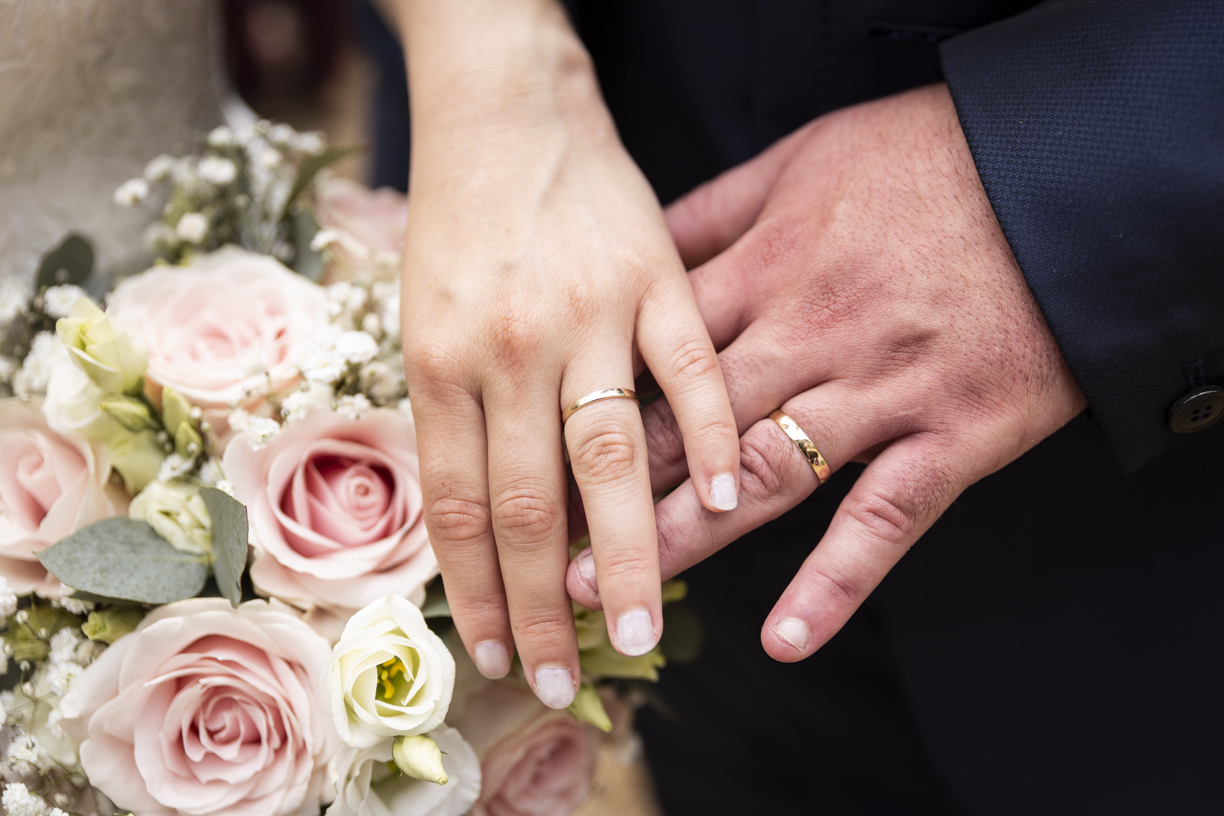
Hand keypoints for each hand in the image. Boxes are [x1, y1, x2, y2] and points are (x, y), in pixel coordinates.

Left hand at [394, 1, 739, 706]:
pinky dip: (706, 435)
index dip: (476, 590)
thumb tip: (466, 508)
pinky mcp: (656, 280)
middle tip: (563, 679)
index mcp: (443, 358)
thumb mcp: (426, 307)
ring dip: (623, 553)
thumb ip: (451, 406)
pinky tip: (720, 498)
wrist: (508, 103)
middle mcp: (512, 346)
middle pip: (526, 503)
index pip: (458, 505)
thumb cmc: (463, 211)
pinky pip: (689, 370)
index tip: (497, 652)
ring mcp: (589, 314)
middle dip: (544, 604)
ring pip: (607, 457)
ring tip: (638, 626)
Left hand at [567, 84, 1086, 661]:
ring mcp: (880, 393)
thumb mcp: (804, 158)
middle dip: (609, 492)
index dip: (590, 406)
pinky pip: (884, 520)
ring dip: (685, 543)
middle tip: (543, 552)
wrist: (1066, 180)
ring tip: (617, 597)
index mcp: (766, 270)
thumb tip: (636, 247)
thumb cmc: (931, 160)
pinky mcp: (951, 437)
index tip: (538, 454)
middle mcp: (809, 338)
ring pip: (763, 479)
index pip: (653, 352)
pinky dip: (836, 582)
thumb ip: (716, 208)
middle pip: (689, 427)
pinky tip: (785, 640)